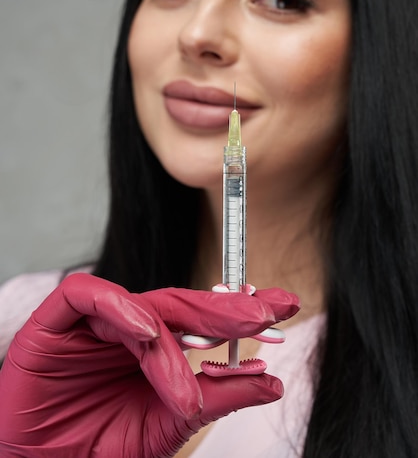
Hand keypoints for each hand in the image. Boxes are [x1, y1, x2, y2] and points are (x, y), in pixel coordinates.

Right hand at [0, 273, 298, 456]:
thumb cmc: (97, 449)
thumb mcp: (168, 425)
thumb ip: (217, 397)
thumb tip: (272, 382)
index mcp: (152, 345)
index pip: (200, 317)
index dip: (239, 312)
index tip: (281, 310)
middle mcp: (126, 326)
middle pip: (179, 302)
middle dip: (224, 308)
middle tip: (264, 313)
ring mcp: (92, 320)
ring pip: (141, 306)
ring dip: (173, 336)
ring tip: (189, 376)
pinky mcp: (54, 322)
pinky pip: (87, 296)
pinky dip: (120, 309)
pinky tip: (146, 332)